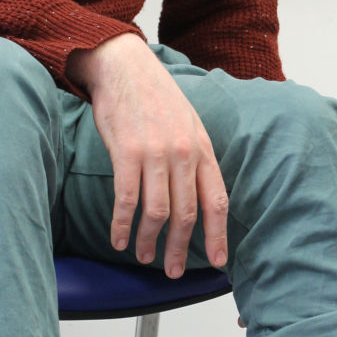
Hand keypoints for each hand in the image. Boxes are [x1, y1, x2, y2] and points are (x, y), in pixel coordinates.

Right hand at [67, 34, 227, 276]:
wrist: (124, 66)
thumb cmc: (155, 97)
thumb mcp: (188, 124)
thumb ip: (195, 158)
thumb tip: (198, 195)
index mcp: (202, 148)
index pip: (216, 200)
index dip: (218, 235)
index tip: (217, 261)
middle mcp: (183, 153)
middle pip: (186, 214)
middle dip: (180, 249)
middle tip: (172, 270)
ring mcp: (155, 153)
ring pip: (157, 213)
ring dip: (149, 241)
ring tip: (144, 256)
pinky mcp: (126, 152)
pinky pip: (126, 200)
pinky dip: (122, 225)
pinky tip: (118, 239)